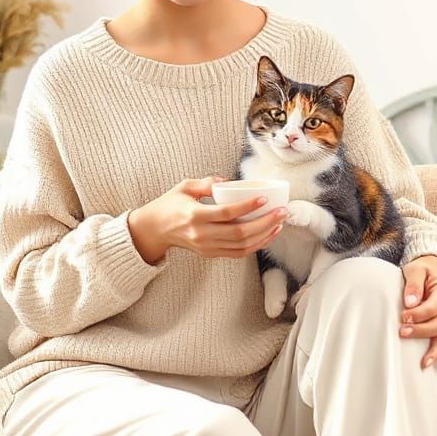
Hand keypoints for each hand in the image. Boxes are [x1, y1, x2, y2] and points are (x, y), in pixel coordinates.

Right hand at [129, 176, 286, 260]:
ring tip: (278, 223)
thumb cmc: (169, 205)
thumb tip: (228, 181)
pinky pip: (237, 253)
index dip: (247, 207)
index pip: (226, 213)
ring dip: (264, 236)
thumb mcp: (184, 187)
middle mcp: (201, 234)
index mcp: (194, 216)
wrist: (155, 230)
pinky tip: (267, 235)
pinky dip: (255, 246)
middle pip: (239, 233)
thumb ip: (206, 182)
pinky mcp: (210, 254)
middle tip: (280, 212)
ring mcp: (206, 247)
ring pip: (241, 246)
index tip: (263, 198)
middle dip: (264, 223)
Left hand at [399, 255, 436, 371]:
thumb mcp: (417, 270)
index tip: (403, 316)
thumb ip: (414, 283)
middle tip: (402, 332)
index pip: (432, 308)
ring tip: (424, 363)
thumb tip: (410, 301)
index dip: (418, 314)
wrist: (436, 272)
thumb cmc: (424, 271)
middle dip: (421, 332)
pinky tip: (436, 367)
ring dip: (435, 351)